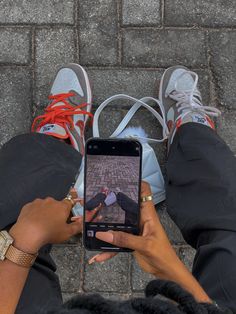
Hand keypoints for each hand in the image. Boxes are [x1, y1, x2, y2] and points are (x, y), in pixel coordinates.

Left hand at [9, 197, 81, 253]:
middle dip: (56, 211)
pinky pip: (34, 208)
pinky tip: (34, 222)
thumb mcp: (67, 233)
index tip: (67, 213)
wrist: (28, 233)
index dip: (69, 208)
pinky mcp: (28, 206)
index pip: (70, 202)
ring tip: (43, 223)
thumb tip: (81, 224)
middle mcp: (51, 201)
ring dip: (45, 212)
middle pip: (56, 204)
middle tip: (54, 223)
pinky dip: (35, 213)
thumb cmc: (49, 232)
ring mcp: (39, 202)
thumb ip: (76, 227)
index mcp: (62, 206)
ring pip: (45, 205)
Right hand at [91, 182, 210, 302]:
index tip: (121, 178)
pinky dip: (108, 249)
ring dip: (105, 227)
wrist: (166, 272)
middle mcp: (139, 218)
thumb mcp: (145, 246)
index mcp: (147, 214)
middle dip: (111, 203)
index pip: (144, 191)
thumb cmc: (163, 254)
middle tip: (95, 200)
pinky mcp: (130, 241)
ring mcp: (134, 230)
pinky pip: (116, 242)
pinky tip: (97, 257)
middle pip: (125, 206)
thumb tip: (103, 233)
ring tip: (89, 226)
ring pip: (118, 224)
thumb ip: (125, 239)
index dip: (135, 182)